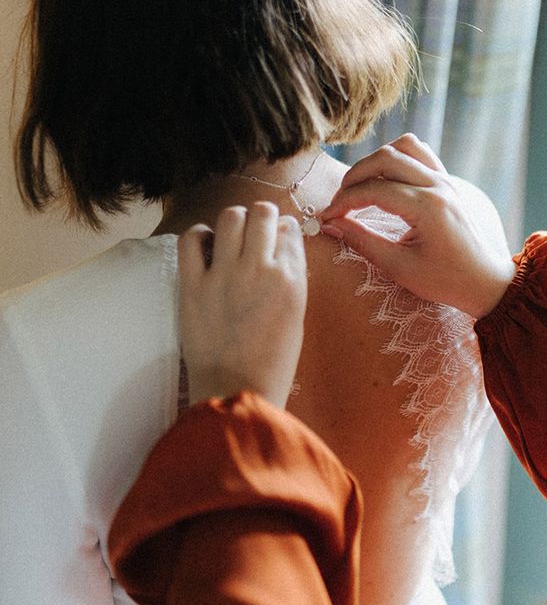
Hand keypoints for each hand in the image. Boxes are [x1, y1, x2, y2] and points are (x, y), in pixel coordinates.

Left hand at [178, 202, 306, 407]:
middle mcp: (260, 269)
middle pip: (262, 214)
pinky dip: (200, 235)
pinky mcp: (193, 285)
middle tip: (255, 233)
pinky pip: (192, 238)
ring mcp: (224, 275)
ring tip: (230, 238)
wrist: (237, 390)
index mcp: (291, 280)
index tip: (276, 238)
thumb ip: (291, 277)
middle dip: (261, 218)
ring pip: (230, 217)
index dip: (282, 229)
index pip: (289, 229)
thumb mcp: (296, 315)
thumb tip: (282, 243)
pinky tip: (206, 248)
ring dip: (233, 221)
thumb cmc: (273, 361)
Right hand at [319, 133, 513, 317]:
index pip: (374, 190)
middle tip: (339, 204)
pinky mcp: (447, 181)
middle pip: (385, 158)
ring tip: (359, 187)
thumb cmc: (445, 281)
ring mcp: (445, 180)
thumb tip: (330, 226)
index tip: (327, 218)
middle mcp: (438, 186)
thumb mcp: (400, 268)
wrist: (484, 282)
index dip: (343, 202)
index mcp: (428, 208)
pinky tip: (384, 179)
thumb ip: (363, 242)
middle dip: (354, 177)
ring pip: (403, 147)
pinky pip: (419, 153)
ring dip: (375, 161)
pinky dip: (397, 158)